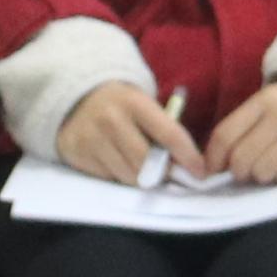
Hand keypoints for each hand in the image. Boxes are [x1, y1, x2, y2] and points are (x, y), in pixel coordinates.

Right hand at [55, 80, 201, 187]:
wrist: (76, 98)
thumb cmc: (121, 105)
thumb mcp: (143, 105)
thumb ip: (163, 128)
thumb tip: (186, 164)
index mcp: (134, 102)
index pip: (168, 134)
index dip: (187, 156)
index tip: (200, 172)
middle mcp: (111, 119)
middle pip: (147, 162)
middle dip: (162, 173)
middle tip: (167, 173)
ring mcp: (91, 138)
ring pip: (128, 176)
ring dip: (141, 177)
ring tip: (141, 166)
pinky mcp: (77, 154)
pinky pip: (108, 178)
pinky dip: (119, 176)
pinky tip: (117, 162)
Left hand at [202, 75, 276, 186]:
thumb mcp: (269, 103)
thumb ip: (244, 127)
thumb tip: (215, 165)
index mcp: (262, 101)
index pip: (225, 135)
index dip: (213, 159)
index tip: (211, 172)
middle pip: (241, 158)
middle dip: (239, 173)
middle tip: (248, 172)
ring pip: (264, 170)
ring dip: (263, 176)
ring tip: (271, 167)